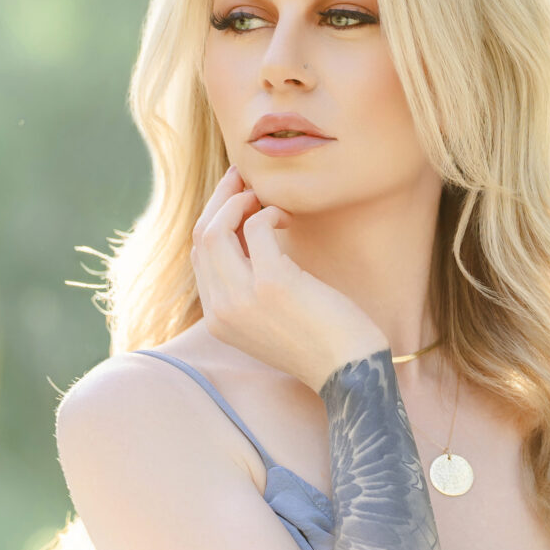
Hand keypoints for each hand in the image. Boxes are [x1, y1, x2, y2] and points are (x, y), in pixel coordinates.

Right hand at [191, 167, 386, 390]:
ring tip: (262, 195)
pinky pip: (255, 226)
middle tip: (242, 177)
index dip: (213, 219)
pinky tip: (287, 218)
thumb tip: (250, 235)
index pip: (198, 256)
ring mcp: (243, 297)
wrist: (351, 372)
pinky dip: (269, 211)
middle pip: (201, 237)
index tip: (233, 197)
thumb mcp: (271, 319)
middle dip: (219, 199)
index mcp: (218, 319)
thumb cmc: (322, 341)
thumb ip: (251, 288)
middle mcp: (222, 310)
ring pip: (215, 228)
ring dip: (238, 199)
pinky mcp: (272, 283)